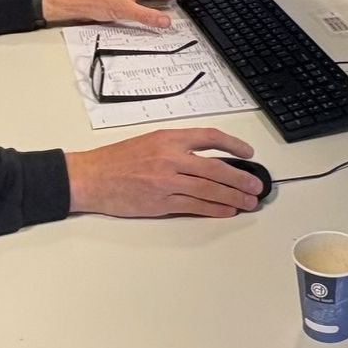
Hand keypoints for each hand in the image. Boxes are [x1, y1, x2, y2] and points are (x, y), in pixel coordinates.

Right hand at [66, 127, 261, 217]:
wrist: (91, 177)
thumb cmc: (116, 160)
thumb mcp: (149, 141)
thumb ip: (177, 148)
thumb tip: (207, 159)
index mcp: (168, 138)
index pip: (209, 137)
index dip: (233, 145)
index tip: (248, 153)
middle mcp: (170, 157)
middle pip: (215, 168)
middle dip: (240, 179)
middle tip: (256, 186)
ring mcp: (166, 181)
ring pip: (209, 189)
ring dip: (233, 197)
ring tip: (248, 202)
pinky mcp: (161, 202)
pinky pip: (194, 206)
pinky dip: (214, 209)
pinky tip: (227, 211)